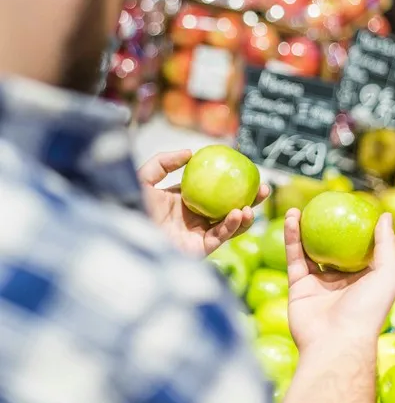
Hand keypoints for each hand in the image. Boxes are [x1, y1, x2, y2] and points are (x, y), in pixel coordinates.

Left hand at [139, 150, 268, 256]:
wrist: (124, 234)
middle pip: (227, 207)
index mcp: (183, 201)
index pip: (212, 190)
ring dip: (244, 215)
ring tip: (253, 205)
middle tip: (263, 188)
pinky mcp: (198, 250)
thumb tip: (191, 152)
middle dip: (248, 200)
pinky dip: (231, 226)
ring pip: (228, 225)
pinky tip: (239, 213)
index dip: (230, 182)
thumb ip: (164, 162)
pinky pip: (220, 237)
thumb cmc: (128, 206)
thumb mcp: (144, 177)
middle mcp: (192, 219)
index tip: (246, 170)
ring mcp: (196, 235)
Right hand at [285, 208, 394, 353]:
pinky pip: (294, 257)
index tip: (346, 207)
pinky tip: (291, 219)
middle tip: (319, 206)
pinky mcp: (298, 286)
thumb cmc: (367, 311)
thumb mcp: (387, 275)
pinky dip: (291, 237)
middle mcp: (340, 281)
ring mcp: (317, 284)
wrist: (335, 342)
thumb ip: (386, 245)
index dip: (352, 228)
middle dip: (324, 227)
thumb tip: (386, 215)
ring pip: (308, 250)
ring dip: (303, 228)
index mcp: (362, 279)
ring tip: (299, 208)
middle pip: (330, 247)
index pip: (357, 249)